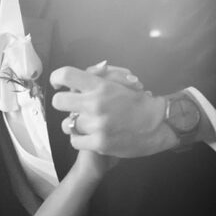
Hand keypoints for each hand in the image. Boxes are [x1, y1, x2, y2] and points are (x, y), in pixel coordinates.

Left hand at [51, 60, 165, 156]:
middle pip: (58, 101)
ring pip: (67, 124)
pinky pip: (74, 141)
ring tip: (88, 124)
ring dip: (74, 124)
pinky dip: (80, 139)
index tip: (59, 84)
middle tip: (73, 107)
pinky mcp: (99, 143)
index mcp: (101, 86)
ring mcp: (96, 125)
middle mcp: (95, 104)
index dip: (56, 78)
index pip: (66, 75)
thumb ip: (101, 75)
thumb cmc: (140, 101)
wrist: (159, 124)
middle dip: (63, 103)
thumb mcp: (122, 82)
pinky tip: (90, 136)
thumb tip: (85, 72)